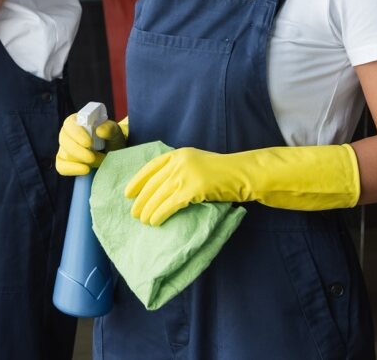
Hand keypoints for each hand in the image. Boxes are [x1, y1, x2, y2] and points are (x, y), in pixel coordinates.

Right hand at [55, 113, 126, 175]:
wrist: (112, 152)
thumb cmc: (110, 138)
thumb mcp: (114, 131)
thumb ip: (109, 129)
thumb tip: (99, 131)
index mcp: (76, 121)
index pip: (69, 125)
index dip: (77, 134)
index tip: (89, 143)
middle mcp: (67, 133)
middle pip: (65, 142)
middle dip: (80, 152)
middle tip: (94, 157)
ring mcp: (64, 148)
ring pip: (65, 155)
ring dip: (82, 160)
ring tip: (99, 161)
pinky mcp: (64, 161)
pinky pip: (61, 166)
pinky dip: (72, 169)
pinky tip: (85, 170)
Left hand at [124, 144, 360, 225]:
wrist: (249, 175)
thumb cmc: (226, 174)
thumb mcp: (201, 166)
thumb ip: (182, 171)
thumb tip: (164, 187)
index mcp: (180, 154)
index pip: (151, 166)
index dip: (137, 180)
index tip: (128, 192)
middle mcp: (180, 161)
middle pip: (153, 183)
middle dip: (140, 199)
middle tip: (133, 213)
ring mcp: (187, 173)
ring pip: (159, 195)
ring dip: (149, 210)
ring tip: (144, 221)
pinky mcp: (193, 188)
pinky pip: (170, 204)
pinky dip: (160, 213)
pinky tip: (156, 222)